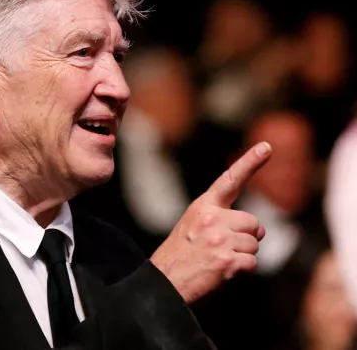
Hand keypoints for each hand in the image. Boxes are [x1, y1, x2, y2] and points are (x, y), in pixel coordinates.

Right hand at [150, 141, 271, 303]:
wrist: (163, 282)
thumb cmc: (180, 254)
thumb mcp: (193, 225)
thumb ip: (221, 218)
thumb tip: (259, 230)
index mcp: (203, 206)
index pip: (230, 180)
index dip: (250, 162)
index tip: (266, 147)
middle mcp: (212, 218)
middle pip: (253, 222)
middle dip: (245, 237)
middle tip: (221, 248)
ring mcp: (220, 239)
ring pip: (254, 244)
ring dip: (242, 255)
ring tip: (218, 260)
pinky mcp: (227, 261)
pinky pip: (252, 262)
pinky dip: (242, 270)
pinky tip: (222, 272)